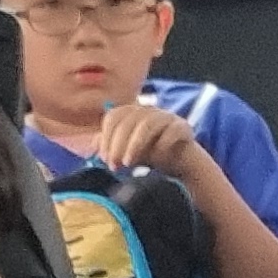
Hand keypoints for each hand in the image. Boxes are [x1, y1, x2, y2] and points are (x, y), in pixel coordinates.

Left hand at [94, 98, 210, 178]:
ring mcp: (166, 117)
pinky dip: (162, 145)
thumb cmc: (150, 153)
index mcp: (132, 112)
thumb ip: (111, 146)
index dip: (107, 138)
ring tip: (128, 164)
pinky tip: (157, 160)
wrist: (181, 161)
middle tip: (114, 166)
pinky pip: (171, 132)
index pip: (114, 117)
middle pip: (128, 121)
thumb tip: (94, 144)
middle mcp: (148, 110)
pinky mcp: (183, 127)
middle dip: (118, 145)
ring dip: (135, 145)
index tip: (105, 159)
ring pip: (147, 125)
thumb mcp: (126, 151)